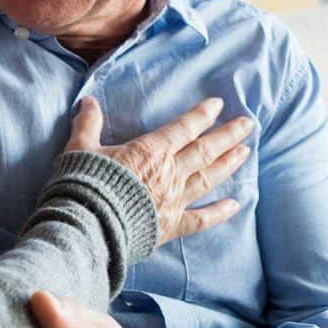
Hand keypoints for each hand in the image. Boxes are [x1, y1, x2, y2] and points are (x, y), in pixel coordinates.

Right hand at [66, 97, 252, 244]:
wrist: (87, 226)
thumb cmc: (83, 184)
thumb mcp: (80, 148)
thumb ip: (88, 123)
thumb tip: (88, 100)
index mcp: (149, 151)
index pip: (183, 128)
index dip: (202, 114)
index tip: (218, 104)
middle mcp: (169, 173)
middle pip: (205, 150)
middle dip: (228, 135)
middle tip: (248, 124)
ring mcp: (174, 200)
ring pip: (208, 178)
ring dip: (228, 164)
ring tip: (246, 152)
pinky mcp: (171, 226)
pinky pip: (201, 219)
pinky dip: (220, 212)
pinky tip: (236, 205)